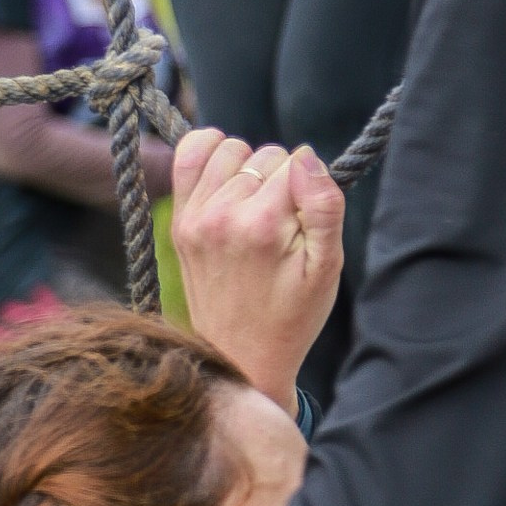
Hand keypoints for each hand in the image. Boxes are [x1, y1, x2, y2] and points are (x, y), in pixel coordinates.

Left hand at [171, 129, 345, 413]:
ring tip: (260, 202)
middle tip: (284, 223)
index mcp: (262, 225)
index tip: (305, 219)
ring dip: (249, 166)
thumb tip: (306, 156)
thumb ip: (324, 207)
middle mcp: (222, 214)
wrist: (240, 355)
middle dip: (282, 179)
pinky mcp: (179, 220)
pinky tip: (227, 168)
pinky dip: (209, 150)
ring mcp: (195, 216)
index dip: (309, 187)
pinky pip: (188, 156)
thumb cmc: (292, 315)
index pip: (295, 163)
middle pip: (266, 156)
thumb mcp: (326, 269)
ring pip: (232, 150)